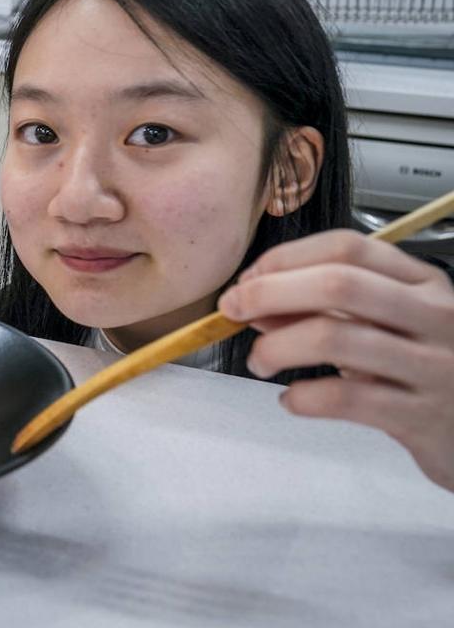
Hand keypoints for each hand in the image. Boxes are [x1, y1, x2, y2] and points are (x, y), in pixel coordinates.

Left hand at [218, 229, 453, 491]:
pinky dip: (304, 397)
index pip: (347, 248)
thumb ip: (323, 308)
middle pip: (338, 284)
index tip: (248, 278)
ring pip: (335, 338)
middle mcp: (434, 316)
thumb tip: (254, 299)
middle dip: (270, 292)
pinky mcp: (423, 418)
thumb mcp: (385, 325)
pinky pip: (347, 399)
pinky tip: (292, 399)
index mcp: (423, 283)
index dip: (286, 258)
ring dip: (277, 347)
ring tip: (259, 361)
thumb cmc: (426, 369)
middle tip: (233, 311)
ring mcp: (433, 366)